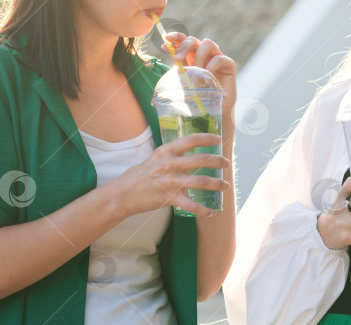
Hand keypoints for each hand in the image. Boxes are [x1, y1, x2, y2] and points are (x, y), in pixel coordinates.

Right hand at [112, 133, 229, 217]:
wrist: (124, 193)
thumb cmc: (140, 174)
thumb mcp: (155, 157)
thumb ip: (171, 153)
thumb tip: (189, 151)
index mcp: (167, 151)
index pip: (191, 140)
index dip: (207, 138)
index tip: (218, 139)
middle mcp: (171, 164)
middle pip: (202, 160)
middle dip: (218, 161)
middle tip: (227, 163)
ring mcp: (171, 181)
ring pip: (202, 181)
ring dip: (217, 183)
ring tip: (226, 185)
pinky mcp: (170, 198)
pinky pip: (192, 205)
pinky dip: (204, 210)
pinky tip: (212, 212)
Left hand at [163, 33, 236, 113]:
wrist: (212, 111)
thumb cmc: (197, 95)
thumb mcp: (184, 77)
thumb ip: (178, 62)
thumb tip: (165, 46)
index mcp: (192, 57)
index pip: (185, 41)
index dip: (177, 36)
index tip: (167, 38)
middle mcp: (205, 55)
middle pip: (194, 40)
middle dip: (184, 46)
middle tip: (178, 59)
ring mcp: (217, 58)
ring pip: (207, 43)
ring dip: (199, 57)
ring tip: (198, 71)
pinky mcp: (229, 65)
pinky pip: (219, 58)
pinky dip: (211, 67)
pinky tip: (210, 77)